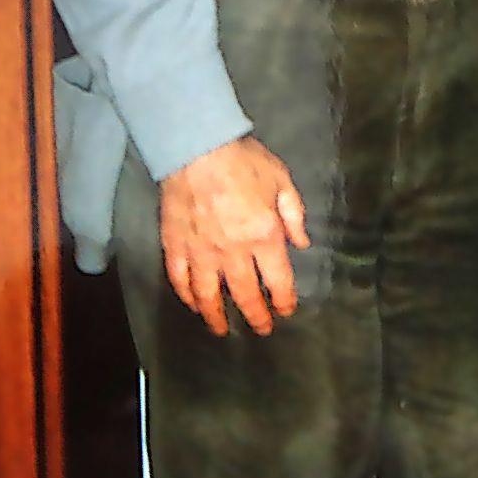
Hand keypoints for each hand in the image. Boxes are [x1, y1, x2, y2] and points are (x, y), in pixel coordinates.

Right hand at [159, 135, 308, 336]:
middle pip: (245, 295)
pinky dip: (186, 296)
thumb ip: (294, 214)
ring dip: (216, 316)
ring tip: (221, 329)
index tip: (285, 312)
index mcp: (263, 236)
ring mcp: (201, 253)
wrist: (197, 148)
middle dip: (255, 316)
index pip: (278, 281)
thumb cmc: (243, 161)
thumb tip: (302, 244)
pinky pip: (180, 280)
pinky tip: (192, 303)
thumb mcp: (281, 179)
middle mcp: (233, 253)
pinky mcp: (175, 246)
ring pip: (208, 296)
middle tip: (260, 330)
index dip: (283, 301)